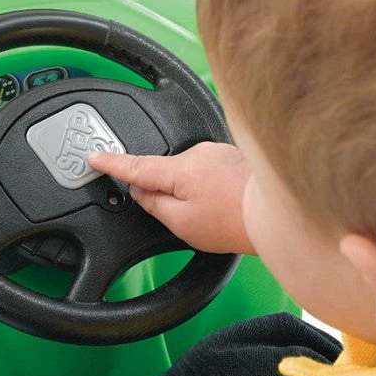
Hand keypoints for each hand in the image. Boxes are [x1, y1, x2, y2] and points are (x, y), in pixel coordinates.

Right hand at [88, 142, 254, 254]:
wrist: (280, 212)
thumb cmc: (235, 221)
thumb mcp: (182, 224)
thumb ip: (154, 205)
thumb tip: (142, 191)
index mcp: (180, 169)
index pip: (135, 165)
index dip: (111, 163)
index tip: (94, 157)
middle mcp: (198, 153)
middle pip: (166, 172)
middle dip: (169, 193)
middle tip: (190, 219)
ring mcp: (218, 151)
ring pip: (190, 173)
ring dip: (195, 192)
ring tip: (218, 215)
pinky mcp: (233, 156)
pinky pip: (210, 171)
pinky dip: (212, 188)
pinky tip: (227, 205)